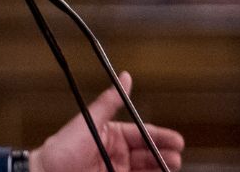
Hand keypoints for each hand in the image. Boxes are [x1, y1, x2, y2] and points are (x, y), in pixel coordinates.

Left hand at [29, 72, 184, 171]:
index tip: (177, 141)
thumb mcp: (88, 121)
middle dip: (164, 155)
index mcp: (111, 135)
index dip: (161, 137)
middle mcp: (115, 154)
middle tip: (176, 158)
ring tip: (172, 168)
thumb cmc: (62, 149)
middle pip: (147, 154)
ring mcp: (115, 170)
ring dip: (160, 168)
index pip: (142, 134)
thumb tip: (125, 77)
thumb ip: (109, 102)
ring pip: (144, 170)